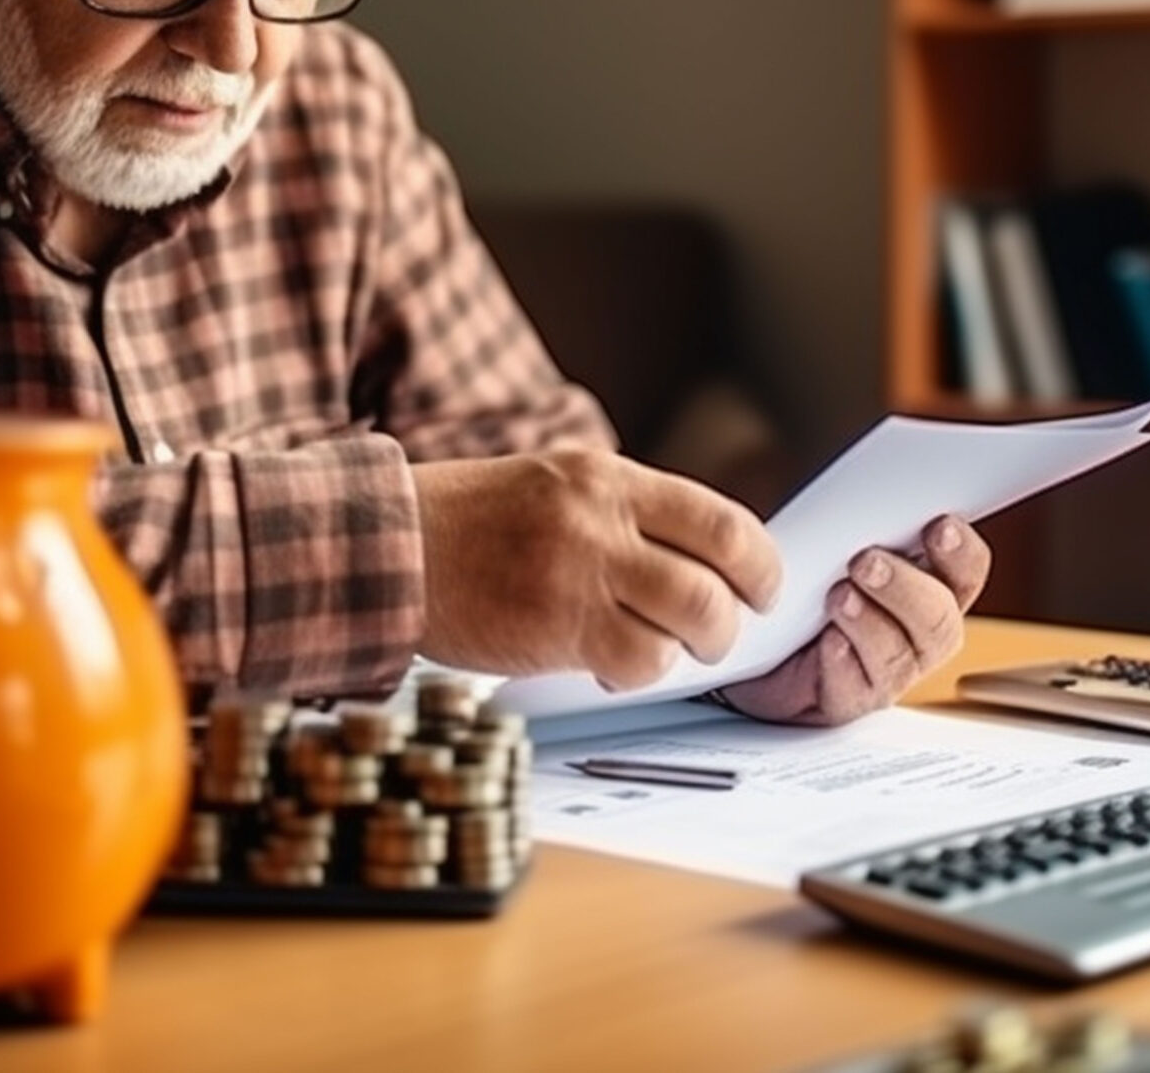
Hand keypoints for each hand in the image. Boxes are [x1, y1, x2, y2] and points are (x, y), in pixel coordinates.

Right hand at [413, 449, 780, 688]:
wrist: (387, 548)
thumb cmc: (472, 525)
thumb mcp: (556, 488)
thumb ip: (626, 516)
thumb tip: (705, 565)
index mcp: (607, 478)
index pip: (720, 519)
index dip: (759, 563)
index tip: (762, 588)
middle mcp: (600, 517)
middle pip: (716, 575)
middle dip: (734, 618)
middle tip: (719, 634)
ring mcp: (578, 571)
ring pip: (688, 621)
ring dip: (692, 649)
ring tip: (665, 652)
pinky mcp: (554, 625)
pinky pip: (636, 660)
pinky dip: (638, 671)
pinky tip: (609, 662)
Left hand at [715, 515, 989, 725]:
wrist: (758, 644)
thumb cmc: (808, 585)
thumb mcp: (837, 544)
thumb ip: (867, 527)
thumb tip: (873, 495)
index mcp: (930, 584)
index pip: (966, 569)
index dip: (961, 550)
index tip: (939, 525)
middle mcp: (919, 633)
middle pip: (939, 618)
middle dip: (905, 587)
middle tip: (866, 561)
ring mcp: (887, 672)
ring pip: (899, 655)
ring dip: (870, 621)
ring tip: (838, 595)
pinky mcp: (848, 701)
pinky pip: (854, 687)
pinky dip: (841, 661)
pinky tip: (828, 642)